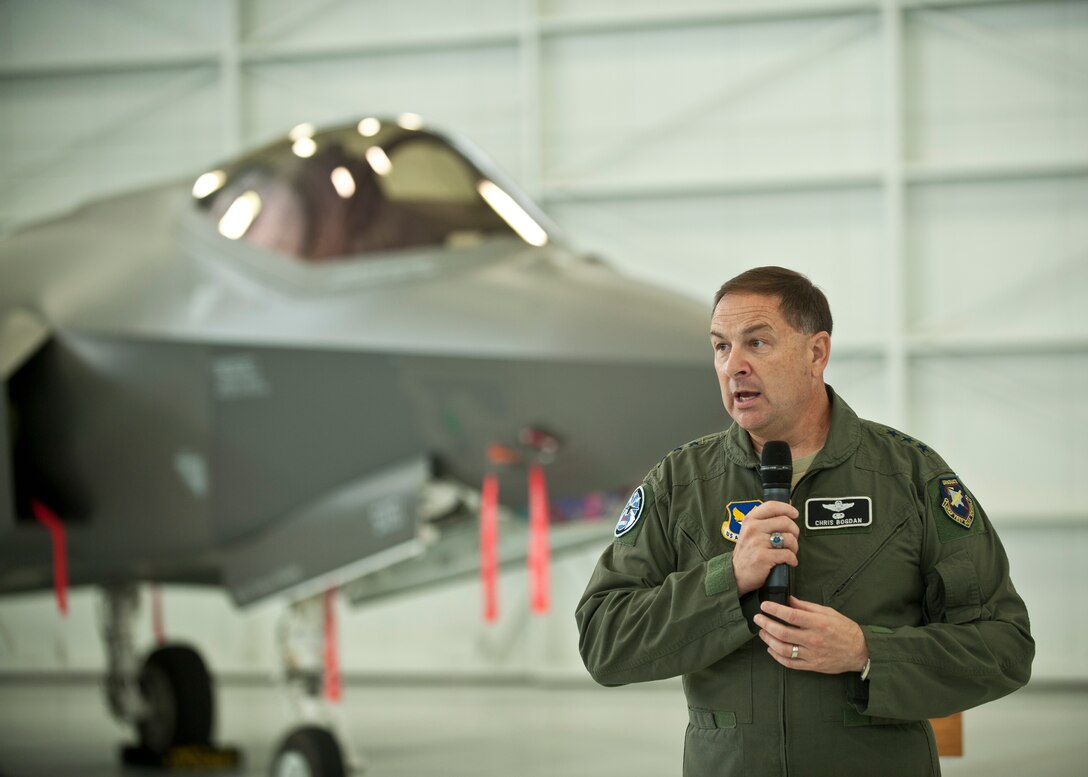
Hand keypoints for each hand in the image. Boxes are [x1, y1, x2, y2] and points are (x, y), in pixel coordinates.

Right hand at [730, 500, 799, 595]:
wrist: (735, 574)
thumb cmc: (747, 553)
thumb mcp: (750, 532)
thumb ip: (766, 521)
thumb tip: (788, 508)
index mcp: (750, 520)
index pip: (772, 506)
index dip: (787, 508)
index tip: (794, 514)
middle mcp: (753, 529)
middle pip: (785, 521)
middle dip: (795, 531)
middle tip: (792, 539)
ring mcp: (757, 543)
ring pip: (789, 538)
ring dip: (794, 547)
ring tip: (790, 552)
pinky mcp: (763, 557)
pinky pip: (788, 554)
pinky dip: (792, 559)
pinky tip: (789, 562)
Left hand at [754, 596, 868, 674]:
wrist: (860, 651)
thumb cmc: (845, 629)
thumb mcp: (828, 612)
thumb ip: (806, 606)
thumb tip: (788, 600)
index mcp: (818, 623)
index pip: (790, 616)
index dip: (774, 610)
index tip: (764, 605)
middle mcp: (813, 639)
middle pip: (783, 633)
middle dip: (766, 624)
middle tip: (758, 618)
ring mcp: (812, 654)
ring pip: (783, 649)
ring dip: (769, 640)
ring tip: (762, 632)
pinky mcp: (812, 666)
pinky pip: (790, 663)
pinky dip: (777, 656)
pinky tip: (771, 649)